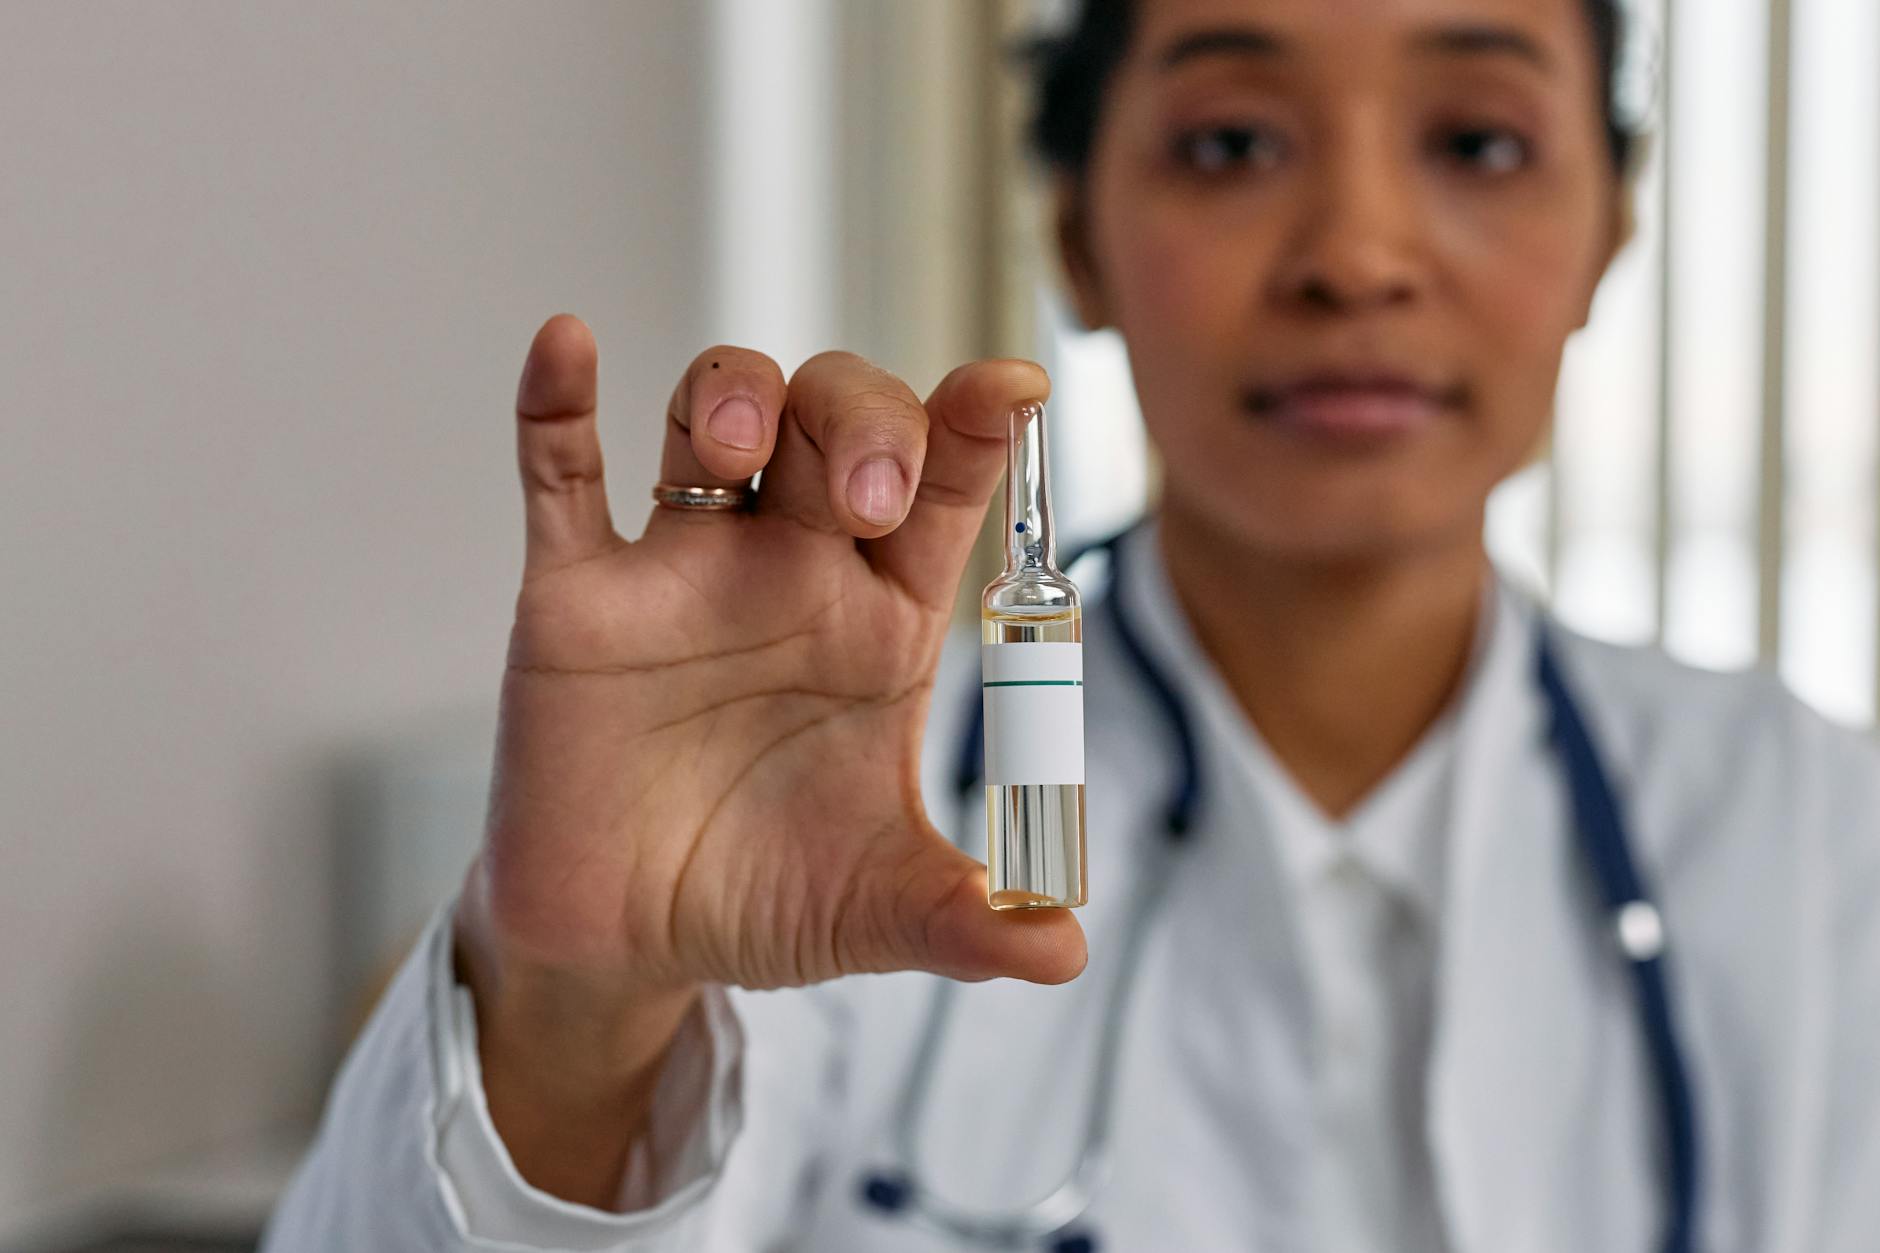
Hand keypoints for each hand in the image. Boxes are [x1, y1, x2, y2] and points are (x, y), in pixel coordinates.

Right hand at [451, 316, 1084, 1202]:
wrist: (626, 944)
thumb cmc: (765, 896)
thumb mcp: (879, 910)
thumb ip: (969, 918)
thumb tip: (1065, 947)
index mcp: (884, 620)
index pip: (945, 489)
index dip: (976, 427)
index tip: (1012, 387)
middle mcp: (791, 569)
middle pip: (838, 419)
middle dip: (863, 423)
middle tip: (865, 498)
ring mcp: (681, 570)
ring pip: (714, 412)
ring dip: (731, 396)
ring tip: (734, 454)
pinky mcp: (577, 598)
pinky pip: (560, 477)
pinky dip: (556, 407)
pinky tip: (568, 344)